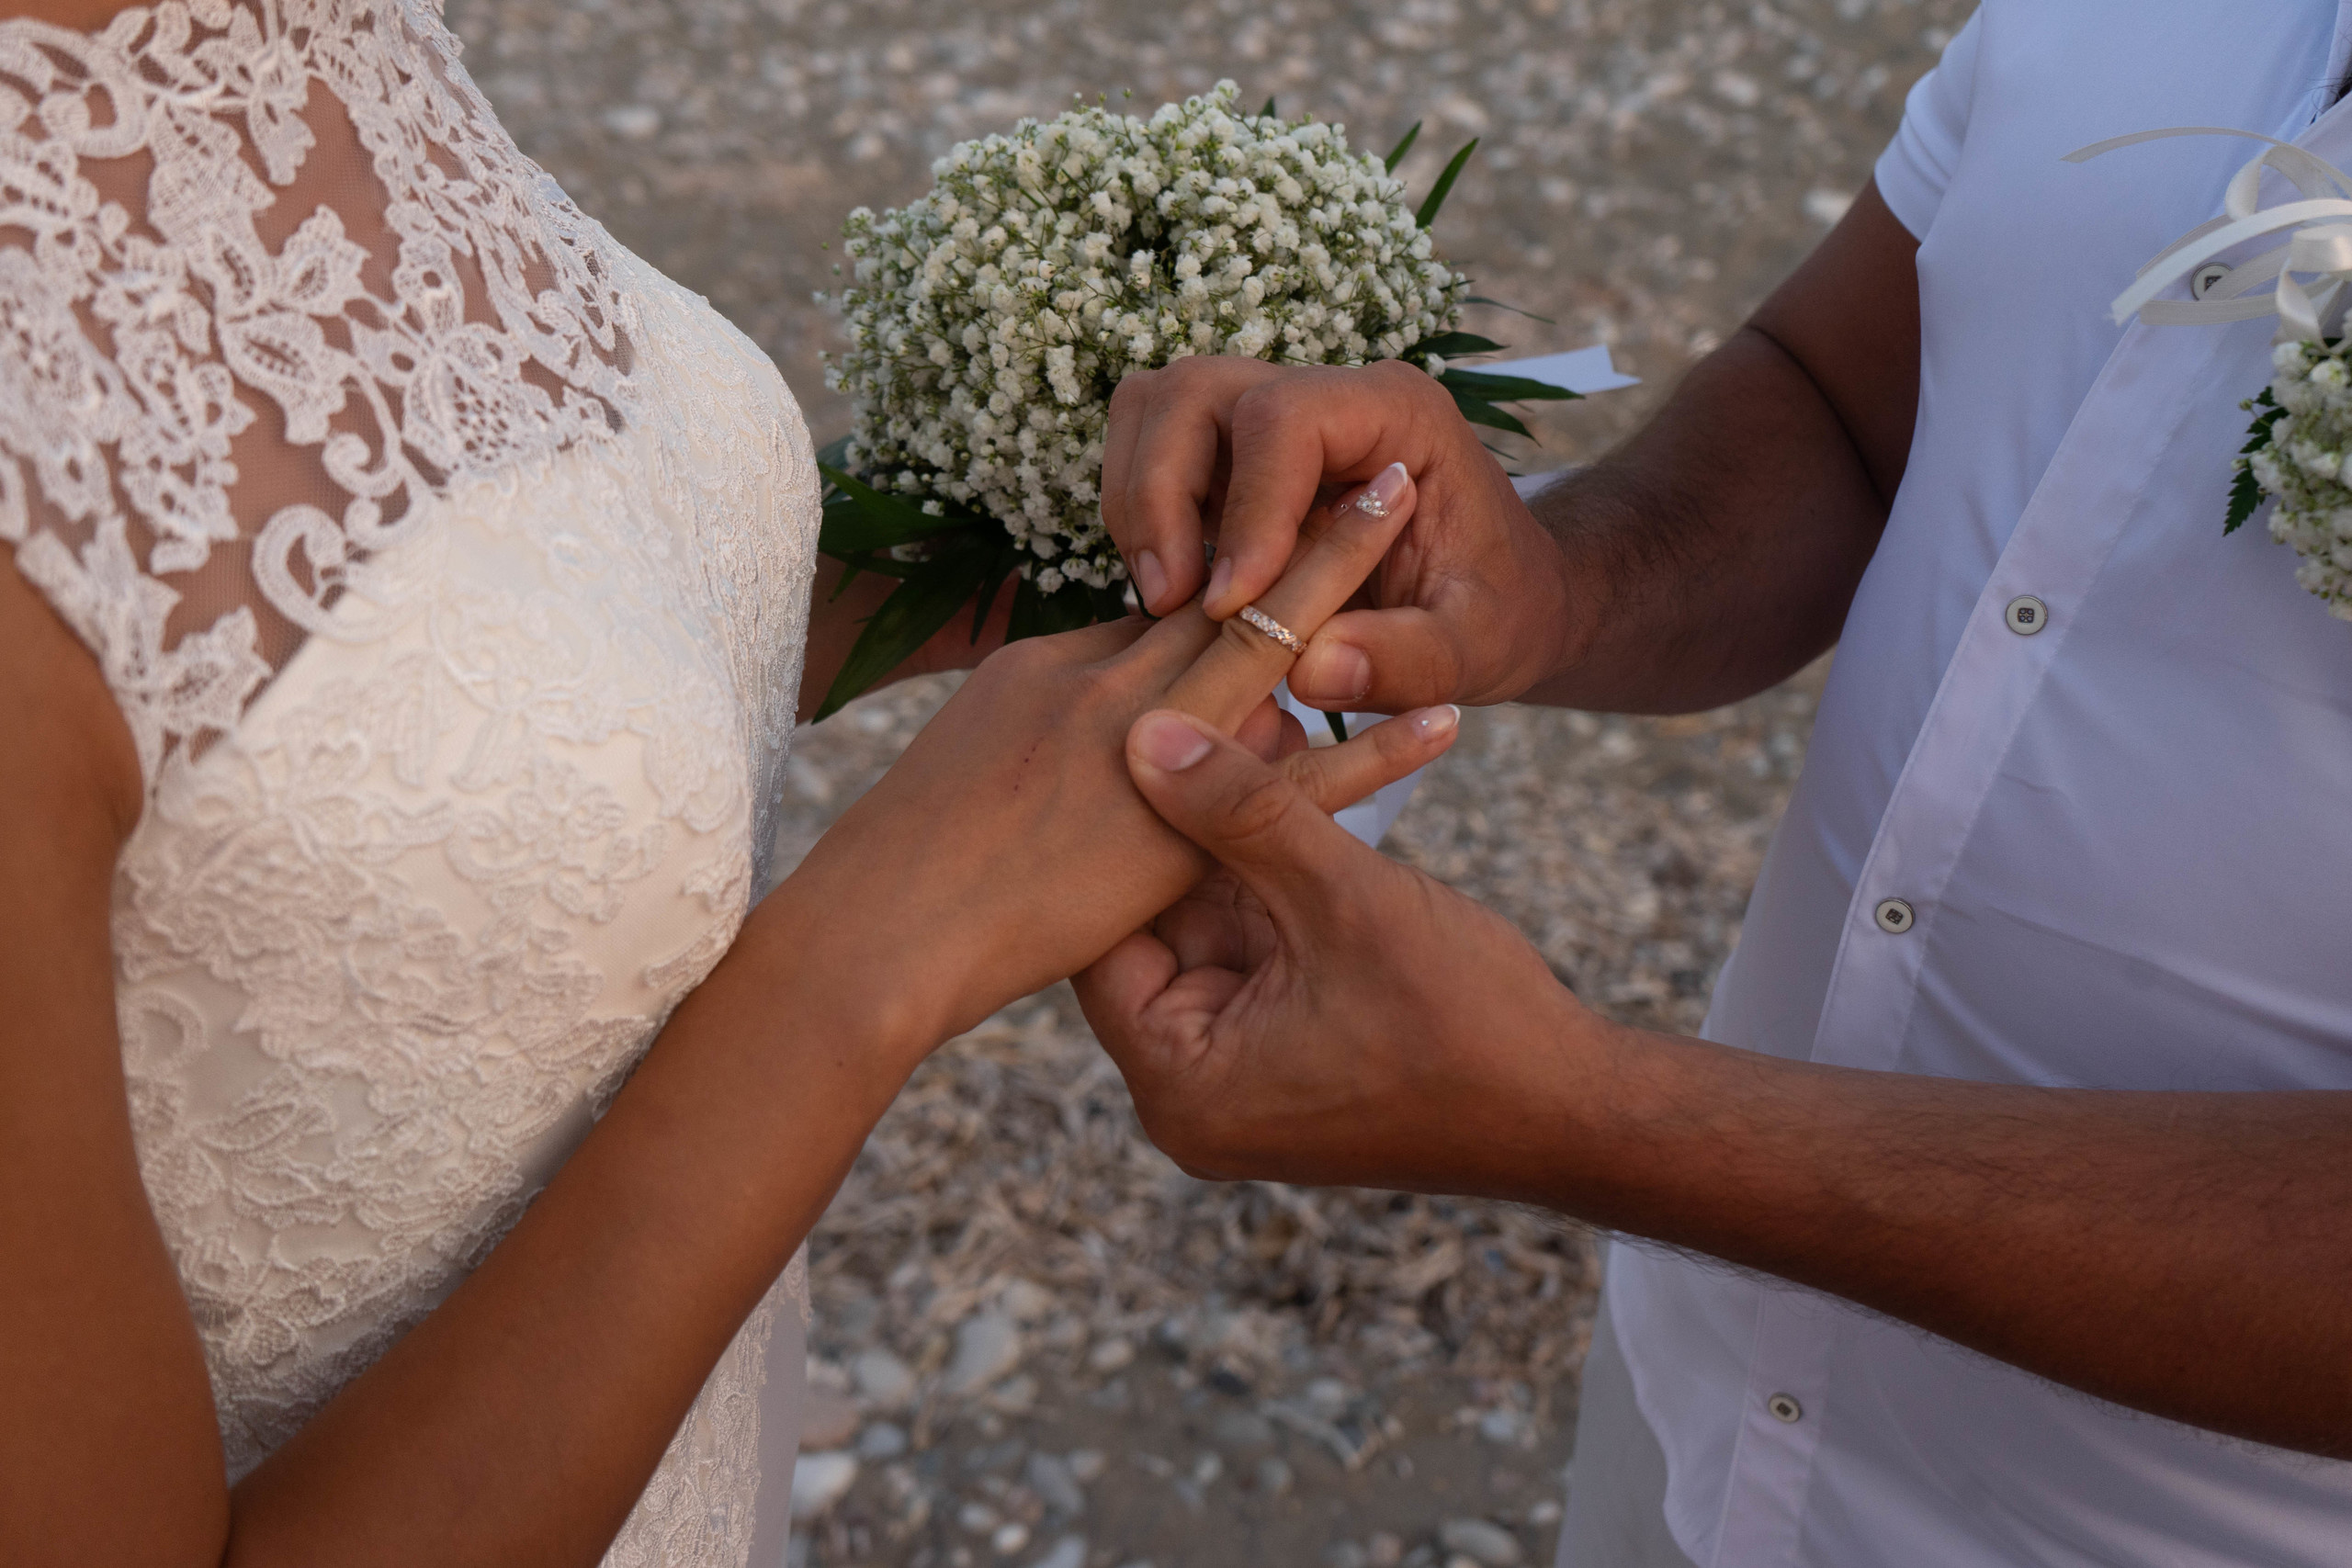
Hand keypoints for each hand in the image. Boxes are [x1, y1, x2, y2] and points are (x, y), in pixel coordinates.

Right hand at [777, 467, 1464, 1062]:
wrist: (884, 932)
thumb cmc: (914, 852)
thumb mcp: (988, 749)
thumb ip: (1065, 705)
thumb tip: (1138, 687)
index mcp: (1060, 665)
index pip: (1169, 593)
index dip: (1241, 538)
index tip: (1298, 497)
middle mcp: (1111, 687)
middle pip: (1231, 588)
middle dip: (1311, 526)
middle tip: (1390, 474)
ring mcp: (1148, 750)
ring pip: (1270, 653)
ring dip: (1346, 584)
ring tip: (1414, 518)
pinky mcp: (1178, 832)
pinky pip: (1304, 786)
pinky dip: (1377, 750)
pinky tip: (1444, 723)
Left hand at [1072, 705, 1606, 1199]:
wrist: (1575, 1109)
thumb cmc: (1467, 1022)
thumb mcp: (1340, 900)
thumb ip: (1240, 814)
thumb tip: (1142, 733)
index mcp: (1180, 1083)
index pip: (1102, 935)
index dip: (1126, 827)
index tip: (1147, 729)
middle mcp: (1192, 1090)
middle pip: (1155, 926)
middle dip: (1192, 821)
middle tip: (1215, 711)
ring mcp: (1241, 1072)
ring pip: (1210, 924)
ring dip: (1241, 837)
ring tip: (1265, 726)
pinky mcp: (1287, 1048)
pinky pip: (1259, 943)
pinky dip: (1278, 876)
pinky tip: (1297, 780)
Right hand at [1100, 356, 1576, 712]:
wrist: (1504, 597)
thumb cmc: (1499, 612)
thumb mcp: (1478, 651)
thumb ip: (1411, 661)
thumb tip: (1312, 670)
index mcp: (1397, 411)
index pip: (1284, 417)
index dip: (1245, 509)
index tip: (1231, 608)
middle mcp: (1327, 394)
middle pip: (1194, 392)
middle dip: (1161, 497)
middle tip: (1171, 604)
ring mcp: (1271, 414)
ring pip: (1156, 410)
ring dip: (1139, 503)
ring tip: (1166, 601)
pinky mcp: (1235, 455)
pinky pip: (1151, 453)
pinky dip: (1142, 519)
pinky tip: (1175, 595)